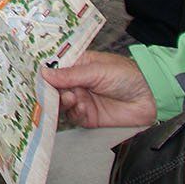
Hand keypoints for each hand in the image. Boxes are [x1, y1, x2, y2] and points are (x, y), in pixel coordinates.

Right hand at [42, 52, 157, 127]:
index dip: (44, 73)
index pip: (54, 69)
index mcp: (77, 66)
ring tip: (74, 99)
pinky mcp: (89, 117)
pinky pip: (74, 117)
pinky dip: (75, 113)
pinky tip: (82, 107)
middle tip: (57, 92)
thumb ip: (70, 74)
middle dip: (52, 91)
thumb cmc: (126, 74)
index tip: (34, 77)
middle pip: (54, 89)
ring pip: (61, 104)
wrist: (150, 97)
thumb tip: (44, 74)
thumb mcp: (96, 70)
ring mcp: (82, 100)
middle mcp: (77, 83)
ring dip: (64, 102)